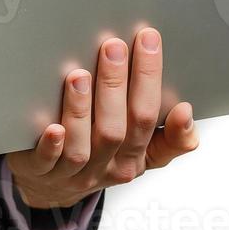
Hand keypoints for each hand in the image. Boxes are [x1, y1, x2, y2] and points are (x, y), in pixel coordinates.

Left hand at [4, 27, 198, 209]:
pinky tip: (53, 127)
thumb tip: (187, 113)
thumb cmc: (99, 157)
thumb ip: (169, 137)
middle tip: (113, 46)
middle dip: (116, 84)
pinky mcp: (41, 172)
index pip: (148, 117)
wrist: (51, 186)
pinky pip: (48, 163)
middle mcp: (106, 166)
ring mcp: (73, 172)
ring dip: (81, 110)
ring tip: (79, 76)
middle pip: (116, 128)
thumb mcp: (140, 153)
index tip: (150, 43)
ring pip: (82, 146)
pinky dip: (52, 146)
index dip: (150, 80)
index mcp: (134, 157)